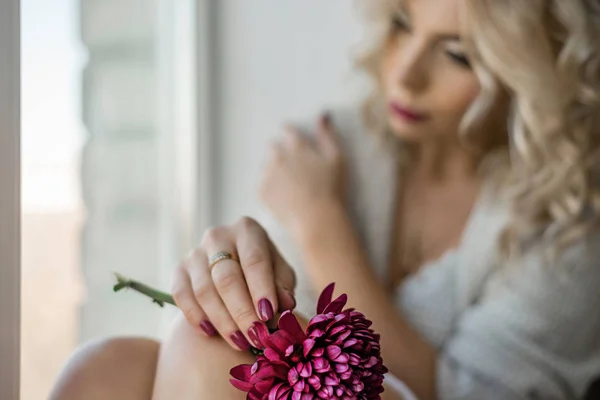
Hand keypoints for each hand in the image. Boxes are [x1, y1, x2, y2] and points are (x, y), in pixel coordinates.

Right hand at [171, 217, 296, 350]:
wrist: (236, 264)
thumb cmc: (264, 270)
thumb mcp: (280, 273)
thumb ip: (283, 286)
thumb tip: (285, 303)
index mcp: (247, 230)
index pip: (254, 260)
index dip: (261, 289)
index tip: (268, 315)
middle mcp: (218, 236)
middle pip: (227, 277)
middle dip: (242, 311)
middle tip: (255, 336)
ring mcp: (195, 252)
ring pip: (204, 290)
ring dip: (222, 320)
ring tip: (240, 342)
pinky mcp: (179, 270)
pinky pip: (181, 295)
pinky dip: (195, 316)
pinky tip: (210, 333)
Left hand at [259, 112, 346, 237]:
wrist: (317, 219)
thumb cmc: (332, 188)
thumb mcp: (337, 158)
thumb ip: (328, 135)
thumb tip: (322, 114)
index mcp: (297, 146)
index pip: (288, 131)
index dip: (291, 135)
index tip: (294, 142)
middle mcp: (278, 157)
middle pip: (273, 147)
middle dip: (280, 153)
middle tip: (293, 168)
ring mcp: (268, 174)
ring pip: (266, 166)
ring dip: (274, 171)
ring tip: (289, 186)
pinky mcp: (262, 192)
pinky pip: (262, 185)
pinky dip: (270, 189)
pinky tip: (283, 198)